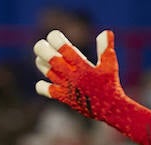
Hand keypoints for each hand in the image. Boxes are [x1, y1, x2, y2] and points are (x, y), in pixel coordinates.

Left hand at [32, 29, 150, 144]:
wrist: (108, 109)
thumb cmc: (110, 84)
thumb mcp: (110, 64)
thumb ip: (106, 47)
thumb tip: (106, 31)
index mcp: (82, 66)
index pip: (64, 48)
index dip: (55, 39)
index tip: (53, 35)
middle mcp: (72, 76)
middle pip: (51, 59)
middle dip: (42, 50)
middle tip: (40, 45)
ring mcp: (66, 87)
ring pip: (47, 72)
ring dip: (41, 64)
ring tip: (41, 58)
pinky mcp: (63, 97)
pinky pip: (46, 90)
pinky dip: (41, 85)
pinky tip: (45, 80)